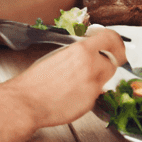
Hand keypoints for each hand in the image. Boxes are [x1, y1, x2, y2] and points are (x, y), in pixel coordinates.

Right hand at [10, 28, 126, 128]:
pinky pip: (97, 92)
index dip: (115, 40)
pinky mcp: (91, 101)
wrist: (26, 102)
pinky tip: (74, 91)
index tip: (114, 43)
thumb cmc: (36, 80)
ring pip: (107, 76)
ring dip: (100, 75)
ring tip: (81, 78)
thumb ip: (80, 52)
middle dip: (109, 60)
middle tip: (101, 62)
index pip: (112, 38)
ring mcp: (93, 85)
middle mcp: (92, 66)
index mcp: (82, 50)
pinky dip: (90, 91)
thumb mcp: (60, 54)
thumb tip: (92, 49)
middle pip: (114, 59)